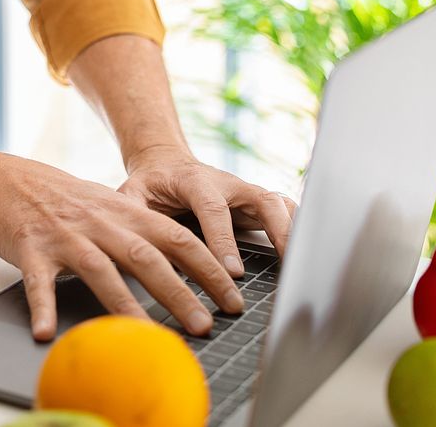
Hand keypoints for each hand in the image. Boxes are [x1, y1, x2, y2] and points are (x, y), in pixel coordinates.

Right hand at [0, 155, 247, 341]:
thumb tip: (192, 265)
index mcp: (125, 212)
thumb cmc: (66, 200)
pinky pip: (38, 281)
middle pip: (145, 257)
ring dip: (123, 305)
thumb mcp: (111, 206)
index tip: (233, 297)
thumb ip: (145, 231)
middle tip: (204, 325)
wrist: (8, 180)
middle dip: (178, 292)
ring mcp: (65, 236)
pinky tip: (46, 331)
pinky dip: (42, 306)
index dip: (208, 267)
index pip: (177, 238)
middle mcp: (99, 222)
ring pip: (99, 270)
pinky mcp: (31, 249)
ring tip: (142, 337)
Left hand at [117, 144, 297, 277]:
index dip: (224, 241)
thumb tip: (129, 244)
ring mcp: (246, 192)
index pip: (214, 210)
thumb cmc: (149, 183)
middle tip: (287, 266)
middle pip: (262, 201)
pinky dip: (299, 229)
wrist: (166, 162)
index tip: (233, 273)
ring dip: (295, 231)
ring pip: (280, 204)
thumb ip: (131, 212)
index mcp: (194, 181)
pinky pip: (285, 211)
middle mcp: (228, 183)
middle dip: (277, 232)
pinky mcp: (257, 202)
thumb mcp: (132, 194)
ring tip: (305, 265)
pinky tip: (306, 255)